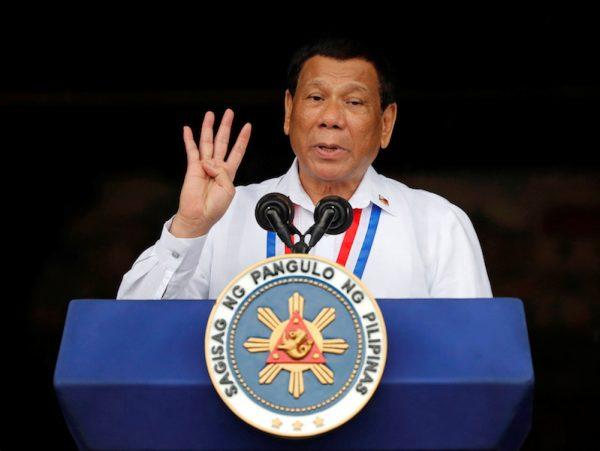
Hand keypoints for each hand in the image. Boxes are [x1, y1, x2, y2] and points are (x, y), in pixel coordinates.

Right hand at [170, 109, 251, 237]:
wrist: (199, 216)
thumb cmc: (215, 207)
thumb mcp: (229, 189)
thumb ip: (223, 173)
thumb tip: (208, 163)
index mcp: (228, 173)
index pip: (237, 151)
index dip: (242, 139)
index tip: (247, 127)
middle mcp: (216, 167)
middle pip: (222, 141)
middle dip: (226, 127)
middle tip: (229, 113)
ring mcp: (204, 166)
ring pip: (207, 142)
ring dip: (208, 128)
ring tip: (210, 114)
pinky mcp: (192, 168)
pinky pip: (191, 151)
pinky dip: (189, 140)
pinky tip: (188, 130)